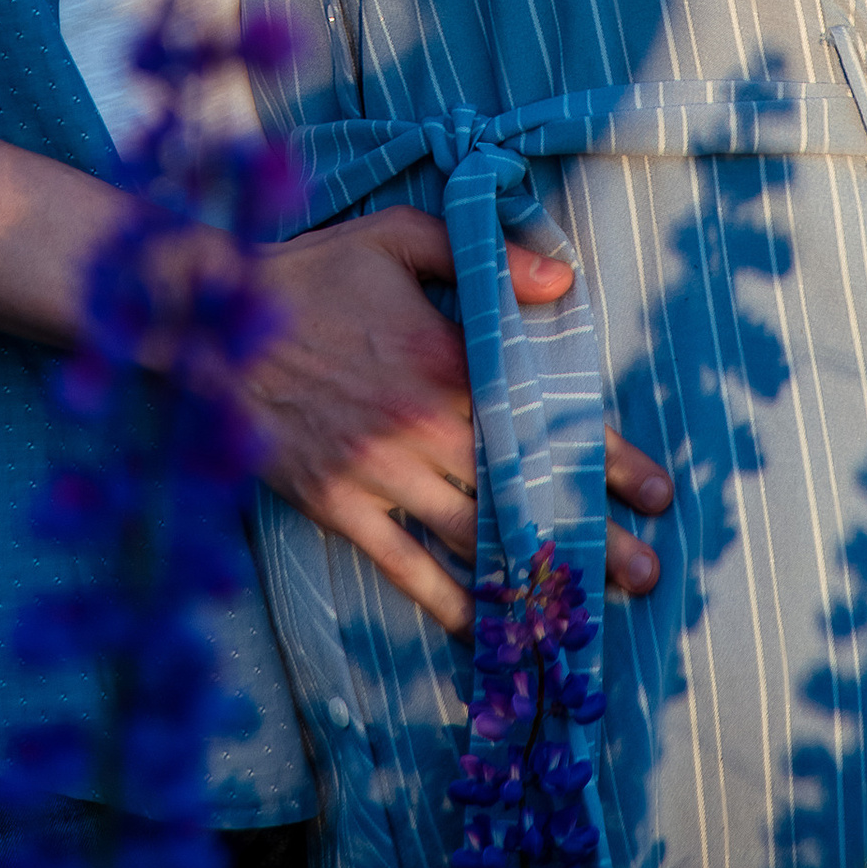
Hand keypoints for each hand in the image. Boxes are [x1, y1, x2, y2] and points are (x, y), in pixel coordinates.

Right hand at [244, 208, 668, 637]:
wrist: (210, 322)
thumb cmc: (308, 273)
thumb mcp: (396, 237)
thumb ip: (482, 256)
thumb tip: (562, 282)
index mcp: (445, 362)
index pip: (544, 418)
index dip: (605, 457)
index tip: (656, 490)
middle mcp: (423, 429)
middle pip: (521, 489)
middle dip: (588, 535)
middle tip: (645, 573)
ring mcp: (380, 474)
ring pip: (474, 536)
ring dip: (533, 575)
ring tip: (586, 613)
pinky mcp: (338, 505)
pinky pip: (403, 565)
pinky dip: (447, 601)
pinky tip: (486, 630)